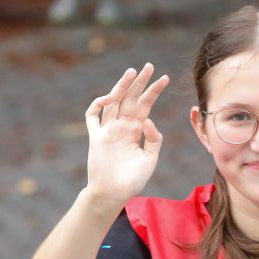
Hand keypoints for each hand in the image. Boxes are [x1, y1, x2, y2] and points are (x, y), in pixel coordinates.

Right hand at [84, 64, 168, 205]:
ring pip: (113, 102)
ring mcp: (108, 129)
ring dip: (121, 86)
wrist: (114, 194)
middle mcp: (122, 126)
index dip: (154, 91)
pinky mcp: (95, 136)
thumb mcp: (150, 158)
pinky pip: (93, 116)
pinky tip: (110, 98)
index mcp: (136, 129)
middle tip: (148, 65)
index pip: (146, 104)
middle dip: (139, 82)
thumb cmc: (133, 179)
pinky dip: (98, 104)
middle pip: (131, 98)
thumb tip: (148, 119)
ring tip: (132, 72)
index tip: (165, 77)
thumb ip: (153, 139)